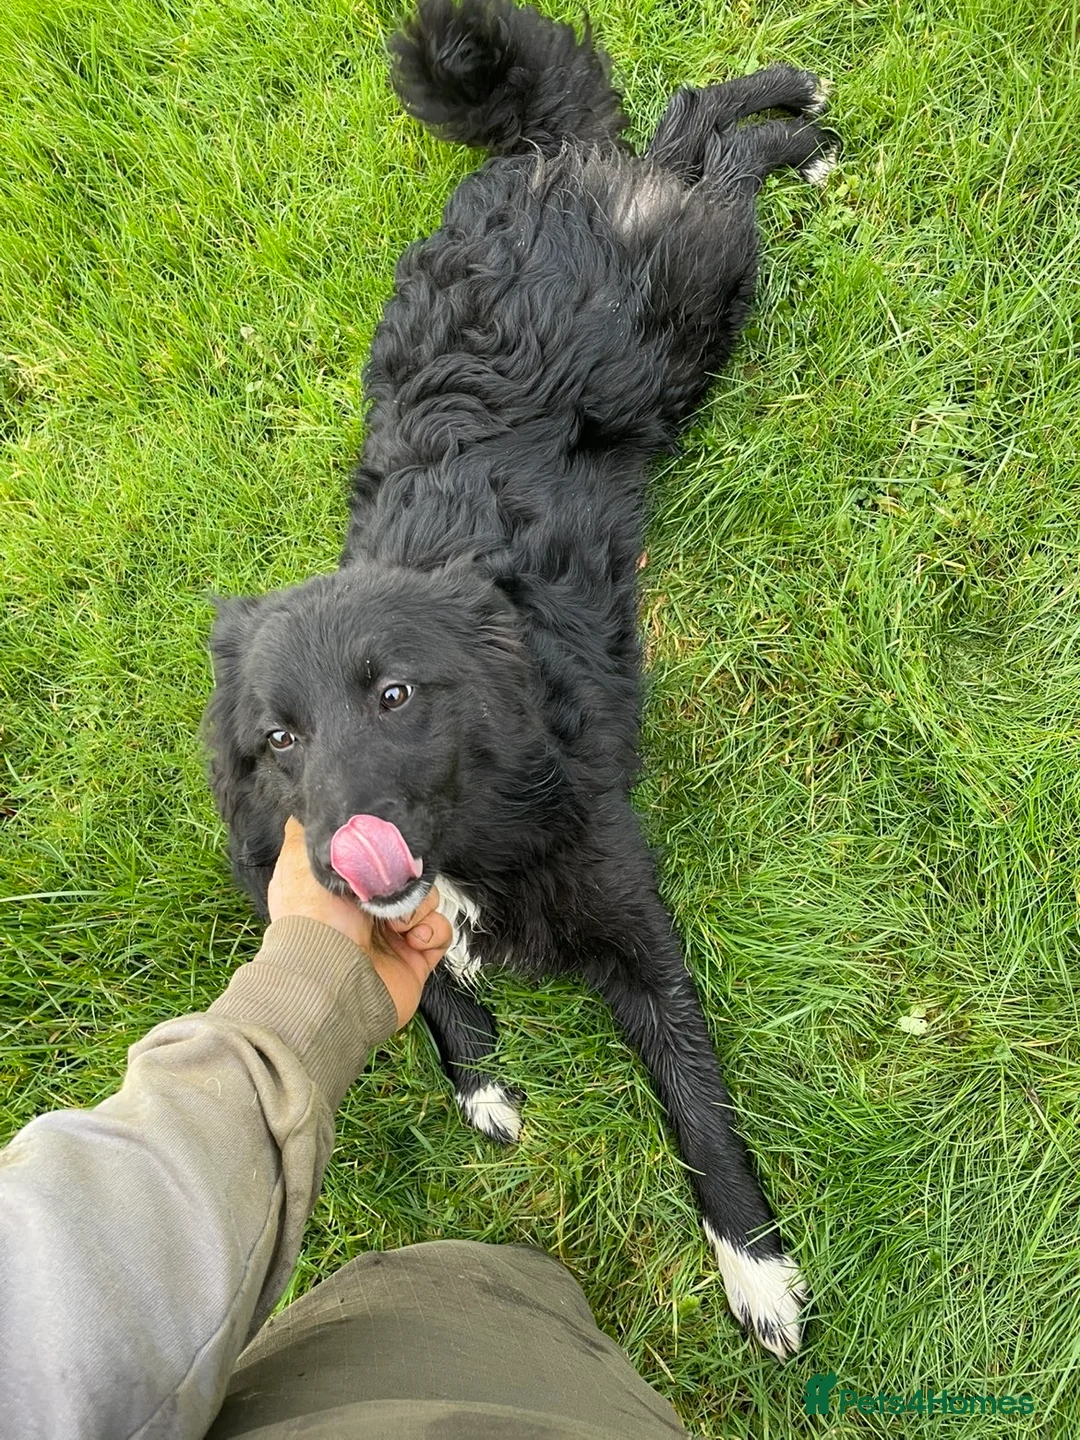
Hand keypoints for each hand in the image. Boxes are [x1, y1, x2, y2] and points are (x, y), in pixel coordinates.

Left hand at [267, 818, 450, 1027]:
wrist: (334, 980)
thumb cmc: (313, 921)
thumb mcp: (299, 862)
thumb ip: (306, 831)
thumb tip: (307, 805)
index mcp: (342, 891)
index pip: (373, 858)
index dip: (380, 851)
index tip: (379, 847)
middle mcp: (367, 912)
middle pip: (404, 875)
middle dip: (403, 876)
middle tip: (389, 885)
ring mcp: (395, 936)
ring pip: (427, 899)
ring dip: (416, 905)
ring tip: (397, 923)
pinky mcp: (418, 956)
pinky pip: (442, 930)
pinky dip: (432, 930)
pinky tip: (412, 937)